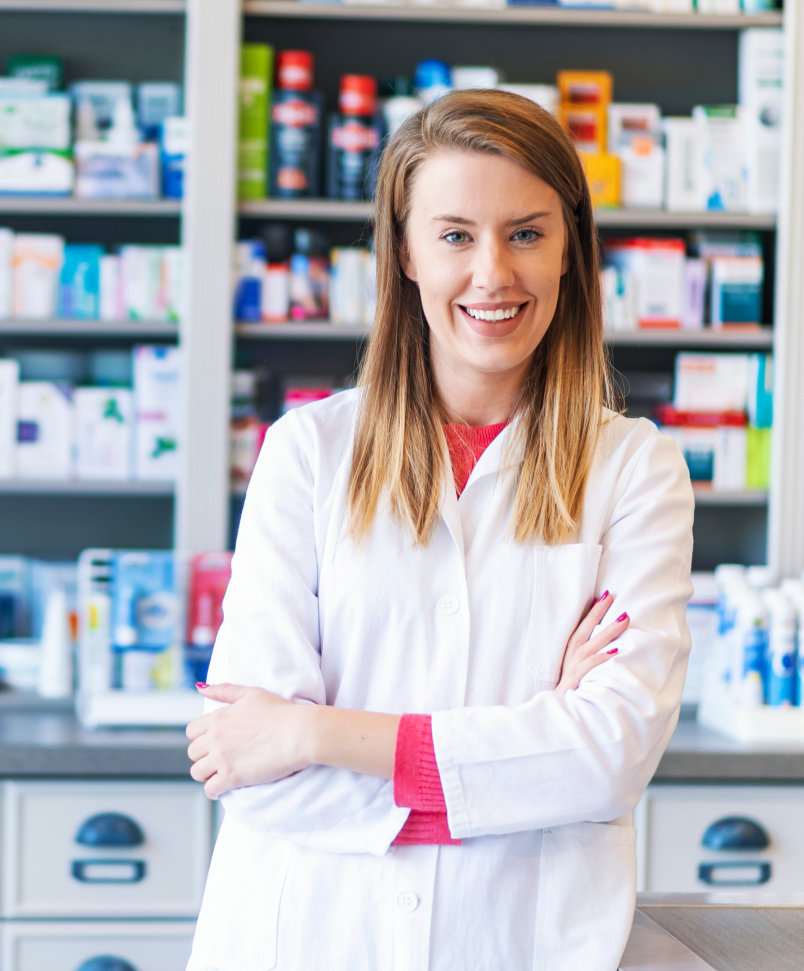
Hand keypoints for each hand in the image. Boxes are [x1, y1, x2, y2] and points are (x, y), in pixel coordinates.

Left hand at [186, 683, 310, 798]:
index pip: (192, 731)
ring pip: (197, 772)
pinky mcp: (232, 777)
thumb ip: (224, 690)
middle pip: (193, 753)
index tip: (214, 743)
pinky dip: (214, 791)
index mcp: (218, 717)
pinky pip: (210, 789)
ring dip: (207, 774)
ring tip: (221, 774)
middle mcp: (215, 737)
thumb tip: (200, 687)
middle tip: (220, 759)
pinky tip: (223, 788)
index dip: (202, 738)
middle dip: (204, 756)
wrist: (300, 732)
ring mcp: (222, 758)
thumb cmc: (281, 711)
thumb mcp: (251, 693)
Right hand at [555, 591, 628, 694]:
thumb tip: (610, 642)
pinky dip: (601, 658)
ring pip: (591, 644)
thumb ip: (589, 653)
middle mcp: (571, 655)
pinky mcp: (576, 679)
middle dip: (598, 612)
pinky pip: (590, 666)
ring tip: (623, 619)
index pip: (582, 626)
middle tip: (612, 596)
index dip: (592, 611)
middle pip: (585, 629)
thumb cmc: (572, 688)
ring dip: (607, 631)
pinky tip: (615, 652)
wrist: (559, 708)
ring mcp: (573, 666)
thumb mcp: (577, 667)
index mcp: (571, 650)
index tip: (604, 595)